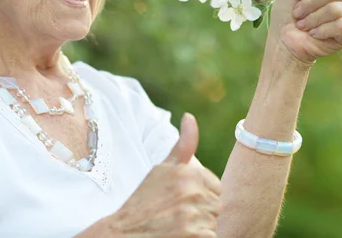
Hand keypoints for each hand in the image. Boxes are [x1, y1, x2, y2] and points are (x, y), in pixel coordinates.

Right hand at [106, 113, 221, 236]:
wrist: (124, 233)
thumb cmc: (144, 200)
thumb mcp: (162, 168)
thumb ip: (183, 144)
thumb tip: (189, 116)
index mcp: (188, 172)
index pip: (216, 186)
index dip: (201, 195)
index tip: (181, 200)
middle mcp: (192, 190)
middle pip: (216, 204)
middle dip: (202, 211)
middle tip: (177, 214)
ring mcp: (193, 215)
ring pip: (214, 222)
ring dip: (201, 226)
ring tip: (177, 225)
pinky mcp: (195, 236)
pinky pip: (212, 237)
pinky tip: (181, 235)